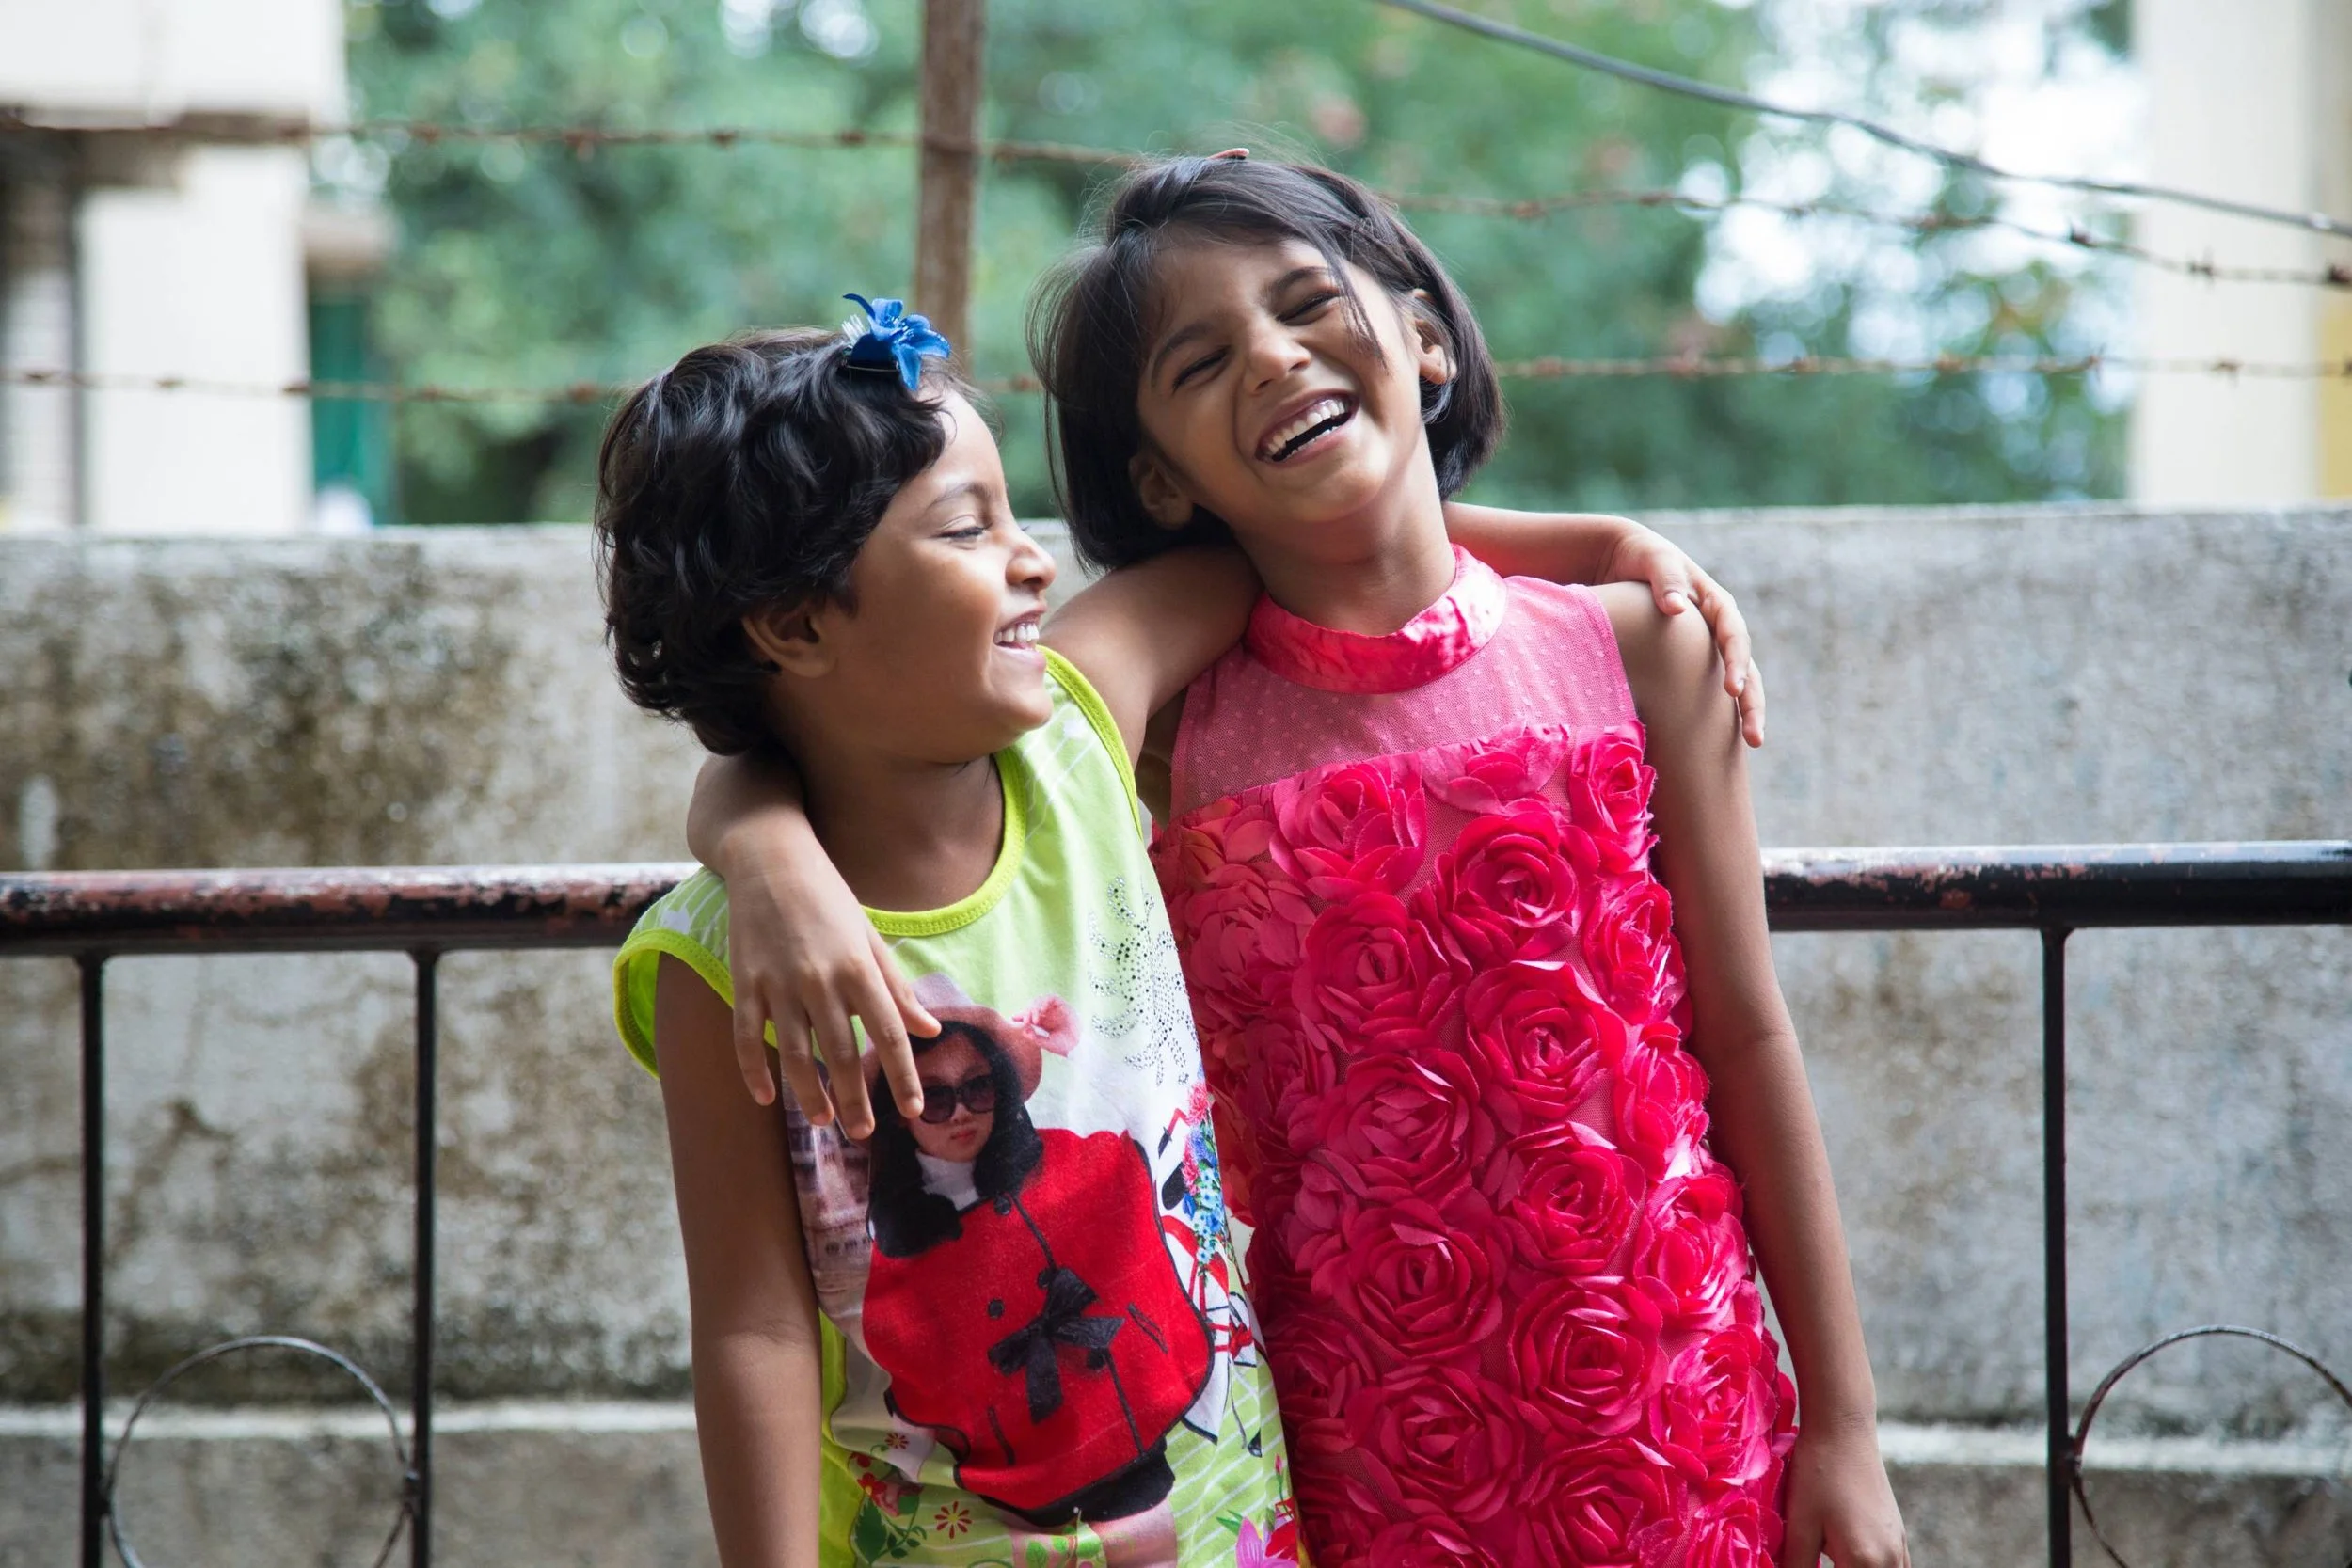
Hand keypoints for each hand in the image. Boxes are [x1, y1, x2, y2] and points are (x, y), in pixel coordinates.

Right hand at [716, 818, 937, 1138]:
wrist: (771, 860)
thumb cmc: (829, 899)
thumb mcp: (871, 939)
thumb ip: (897, 988)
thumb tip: (930, 1029)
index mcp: (859, 968)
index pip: (889, 1033)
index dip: (903, 1075)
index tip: (913, 1110)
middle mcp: (821, 980)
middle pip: (842, 1054)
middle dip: (855, 1099)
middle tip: (863, 1133)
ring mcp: (779, 984)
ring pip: (796, 1054)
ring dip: (810, 1094)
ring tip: (823, 1122)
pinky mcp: (744, 983)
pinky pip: (748, 1037)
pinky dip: (755, 1071)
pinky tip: (767, 1098)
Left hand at [1604, 523, 1766, 746]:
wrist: (1624, 561)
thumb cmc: (1640, 559)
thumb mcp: (1653, 560)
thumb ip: (1664, 579)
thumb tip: (1676, 608)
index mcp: (1715, 603)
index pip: (1733, 635)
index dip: (1735, 662)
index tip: (1730, 690)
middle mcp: (1718, 629)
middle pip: (1745, 668)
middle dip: (1751, 703)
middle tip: (1754, 738)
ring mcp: (1707, 649)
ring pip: (1735, 684)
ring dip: (1743, 715)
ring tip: (1753, 745)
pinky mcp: (1690, 664)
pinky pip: (1706, 691)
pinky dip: (1713, 715)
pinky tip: (1712, 744)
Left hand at [1779, 1419, 1908, 1567]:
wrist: (1844, 1430)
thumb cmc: (1817, 1474)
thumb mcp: (1799, 1525)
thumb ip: (1795, 1565)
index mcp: (1865, 1562)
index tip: (1806, 1566)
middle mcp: (1891, 1560)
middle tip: (1815, 1561)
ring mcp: (1899, 1548)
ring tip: (1829, 1559)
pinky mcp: (1898, 1535)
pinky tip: (1846, 1560)